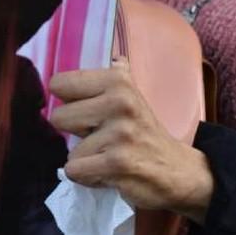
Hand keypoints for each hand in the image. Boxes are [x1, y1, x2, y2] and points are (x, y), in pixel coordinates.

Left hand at [49, 60, 213, 223]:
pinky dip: (86, 176)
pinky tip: (107, 171)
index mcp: (118, 80)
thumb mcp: (133, 96)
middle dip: (75, 131)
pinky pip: (74, 170)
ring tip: (109, 154)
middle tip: (99, 135)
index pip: (60, 83)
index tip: (85, 110)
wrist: (177, 169)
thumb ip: (117, 77)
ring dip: (86, 158)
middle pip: (58, 117)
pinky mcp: (117, 163)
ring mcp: (119, 133)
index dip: (68, 101)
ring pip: (70, 150)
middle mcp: (119, 101)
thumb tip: (115, 57)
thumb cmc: (145, 132)